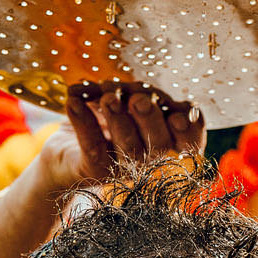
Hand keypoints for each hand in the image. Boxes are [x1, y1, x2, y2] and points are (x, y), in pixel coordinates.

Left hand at [55, 81, 205, 182]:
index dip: (192, 130)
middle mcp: (149, 159)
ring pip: (129, 148)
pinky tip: (73, 102)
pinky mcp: (93, 171)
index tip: (181, 115)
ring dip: (119, 120)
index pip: (190, 141)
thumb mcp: (126, 103)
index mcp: (167, 141)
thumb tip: (134, 86)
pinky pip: (92, 146)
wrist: (66, 153)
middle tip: (139, 100)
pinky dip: (83, 122)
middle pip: (159, 144)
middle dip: (151, 120)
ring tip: (107, 98)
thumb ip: (137, 94)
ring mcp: (122, 168)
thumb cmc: (105, 123)